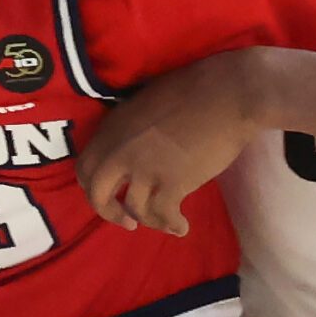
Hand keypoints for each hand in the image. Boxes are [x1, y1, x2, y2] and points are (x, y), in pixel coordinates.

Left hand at [76, 50, 263, 235]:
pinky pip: (164, 214)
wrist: (229, 94)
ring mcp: (146, 168)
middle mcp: (122, 150)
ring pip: (134, 208)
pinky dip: (172, 224)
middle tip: (126, 221)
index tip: (110, 193)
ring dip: (148, 221)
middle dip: (109, 211)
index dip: (93, 186)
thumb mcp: (146, 102)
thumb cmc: (196, 89)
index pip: (86, 166)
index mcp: (114, 127)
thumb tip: (128, 148)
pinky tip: (182, 227)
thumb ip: (130, 129)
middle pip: (98, 193)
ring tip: (163, 224)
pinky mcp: (173, 182)